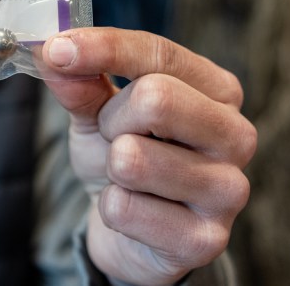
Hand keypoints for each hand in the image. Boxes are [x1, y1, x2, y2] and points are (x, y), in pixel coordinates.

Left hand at [40, 27, 255, 285]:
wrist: (132, 229)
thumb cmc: (127, 153)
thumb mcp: (100, 111)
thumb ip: (81, 81)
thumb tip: (53, 52)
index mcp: (218, 90)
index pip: (160, 54)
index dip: (104, 48)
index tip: (57, 49)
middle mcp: (236, 135)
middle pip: (157, 98)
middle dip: (111, 119)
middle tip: (111, 136)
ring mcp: (228, 190)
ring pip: (133, 158)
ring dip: (110, 166)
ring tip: (126, 176)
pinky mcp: (207, 240)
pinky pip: (124, 208)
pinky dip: (111, 209)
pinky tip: (134, 214)